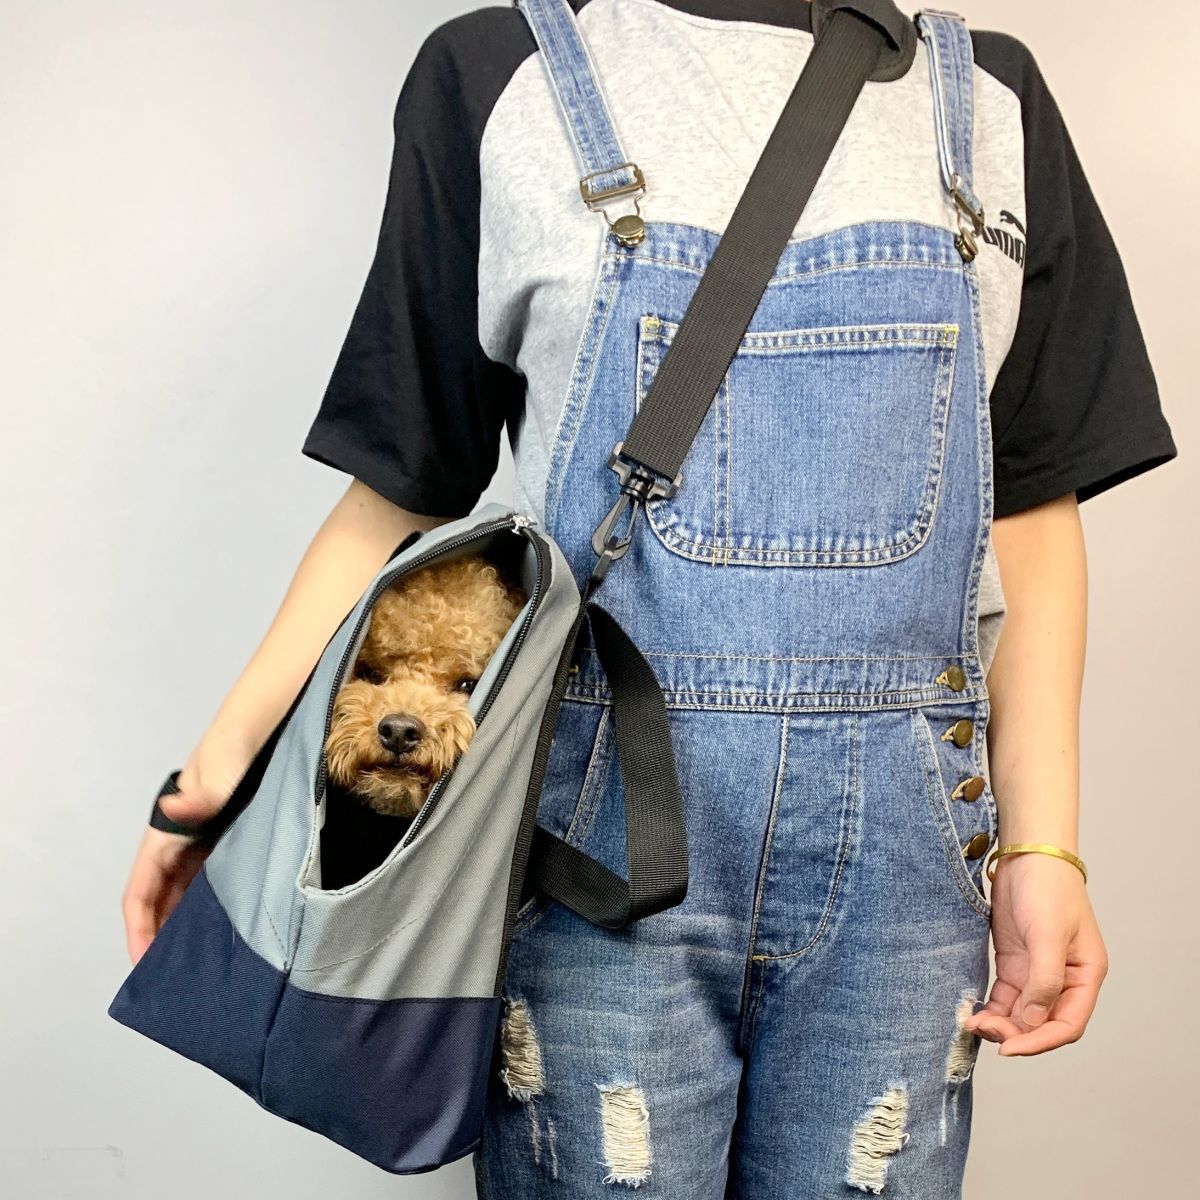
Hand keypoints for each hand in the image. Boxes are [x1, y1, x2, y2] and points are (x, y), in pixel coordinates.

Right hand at [120, 739, 248, 964]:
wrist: (255, 733)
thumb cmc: (230, 755)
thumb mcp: (218, 777)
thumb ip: (200, 797)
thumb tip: (173, 807)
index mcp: (164, 837)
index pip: (138, 894)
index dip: (138, 929)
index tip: (142, 962)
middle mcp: (176, 846)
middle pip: (158, 902)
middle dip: (159, 938)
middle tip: (172, 979)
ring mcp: (199, 846)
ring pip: (183, 897)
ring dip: (184, 926)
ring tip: (198, 964)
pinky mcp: (222, 843)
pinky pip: (207, 884)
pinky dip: (208, 909)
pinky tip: (227, 929)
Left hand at [961, 850, 1107, 1054]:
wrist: (1026, 855)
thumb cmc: (1047, 889)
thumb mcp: (1048, 936)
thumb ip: (1043, 981)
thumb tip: (1031, 1022)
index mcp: (1085, 976)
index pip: (1067, 1024)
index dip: (1040, 1041)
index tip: (1011, 1048)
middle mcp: (1063, 980)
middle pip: (1042, 1023)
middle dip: (1015, 1033)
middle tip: (984, 1029)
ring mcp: (1036, 972)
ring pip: (1020, 1014)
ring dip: (1000, 1024)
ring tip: (974, 1024)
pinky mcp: (1014, 963)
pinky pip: (1004, 997)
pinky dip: (991, 1009)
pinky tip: (974, 1014)